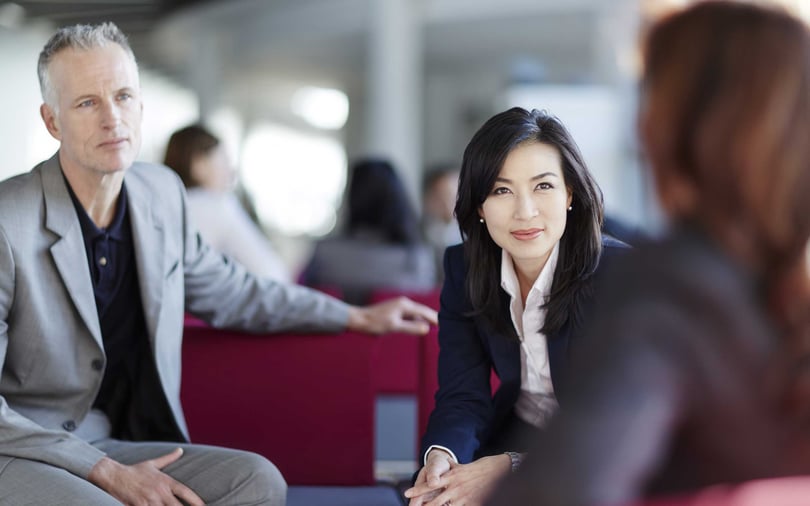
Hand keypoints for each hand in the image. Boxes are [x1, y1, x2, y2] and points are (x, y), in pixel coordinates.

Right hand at [88, 448, 203, 505]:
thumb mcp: (153, 464)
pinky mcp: (138, 505)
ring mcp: (149, 499)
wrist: (114, 475)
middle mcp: (160, 491)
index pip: (185, 491)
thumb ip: (168, 458)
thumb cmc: (134, 470)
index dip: (196, 500)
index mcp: (166, 481)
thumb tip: (180, 450)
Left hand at [347, 296, 437, 335]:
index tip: (444, 325)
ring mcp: (399, 305)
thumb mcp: (394, 327)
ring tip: (434, 326)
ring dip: (424, 319)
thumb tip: (427, 329)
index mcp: (405, 305)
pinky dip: (416, 320)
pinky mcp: (395, 310)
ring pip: (416, 312)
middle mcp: (403, 303)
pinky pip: (410, 314)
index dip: (435, 319)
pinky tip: (418, 325)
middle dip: (432, 318)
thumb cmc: (375, 324)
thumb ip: (411, 328)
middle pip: (422, 310)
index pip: (425, 312)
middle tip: (443, 326)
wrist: (359, 319)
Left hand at [406, 454, 510, 505]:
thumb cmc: (481, 467)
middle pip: (435, 501)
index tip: (406, 493)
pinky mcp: (473, 504)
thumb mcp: (462, 467)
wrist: (499, 470)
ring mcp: (464, 497)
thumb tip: (444, 468)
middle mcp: (455, 487)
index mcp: (451, 476)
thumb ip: (451, 470)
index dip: (417, 490)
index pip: (430, 484)